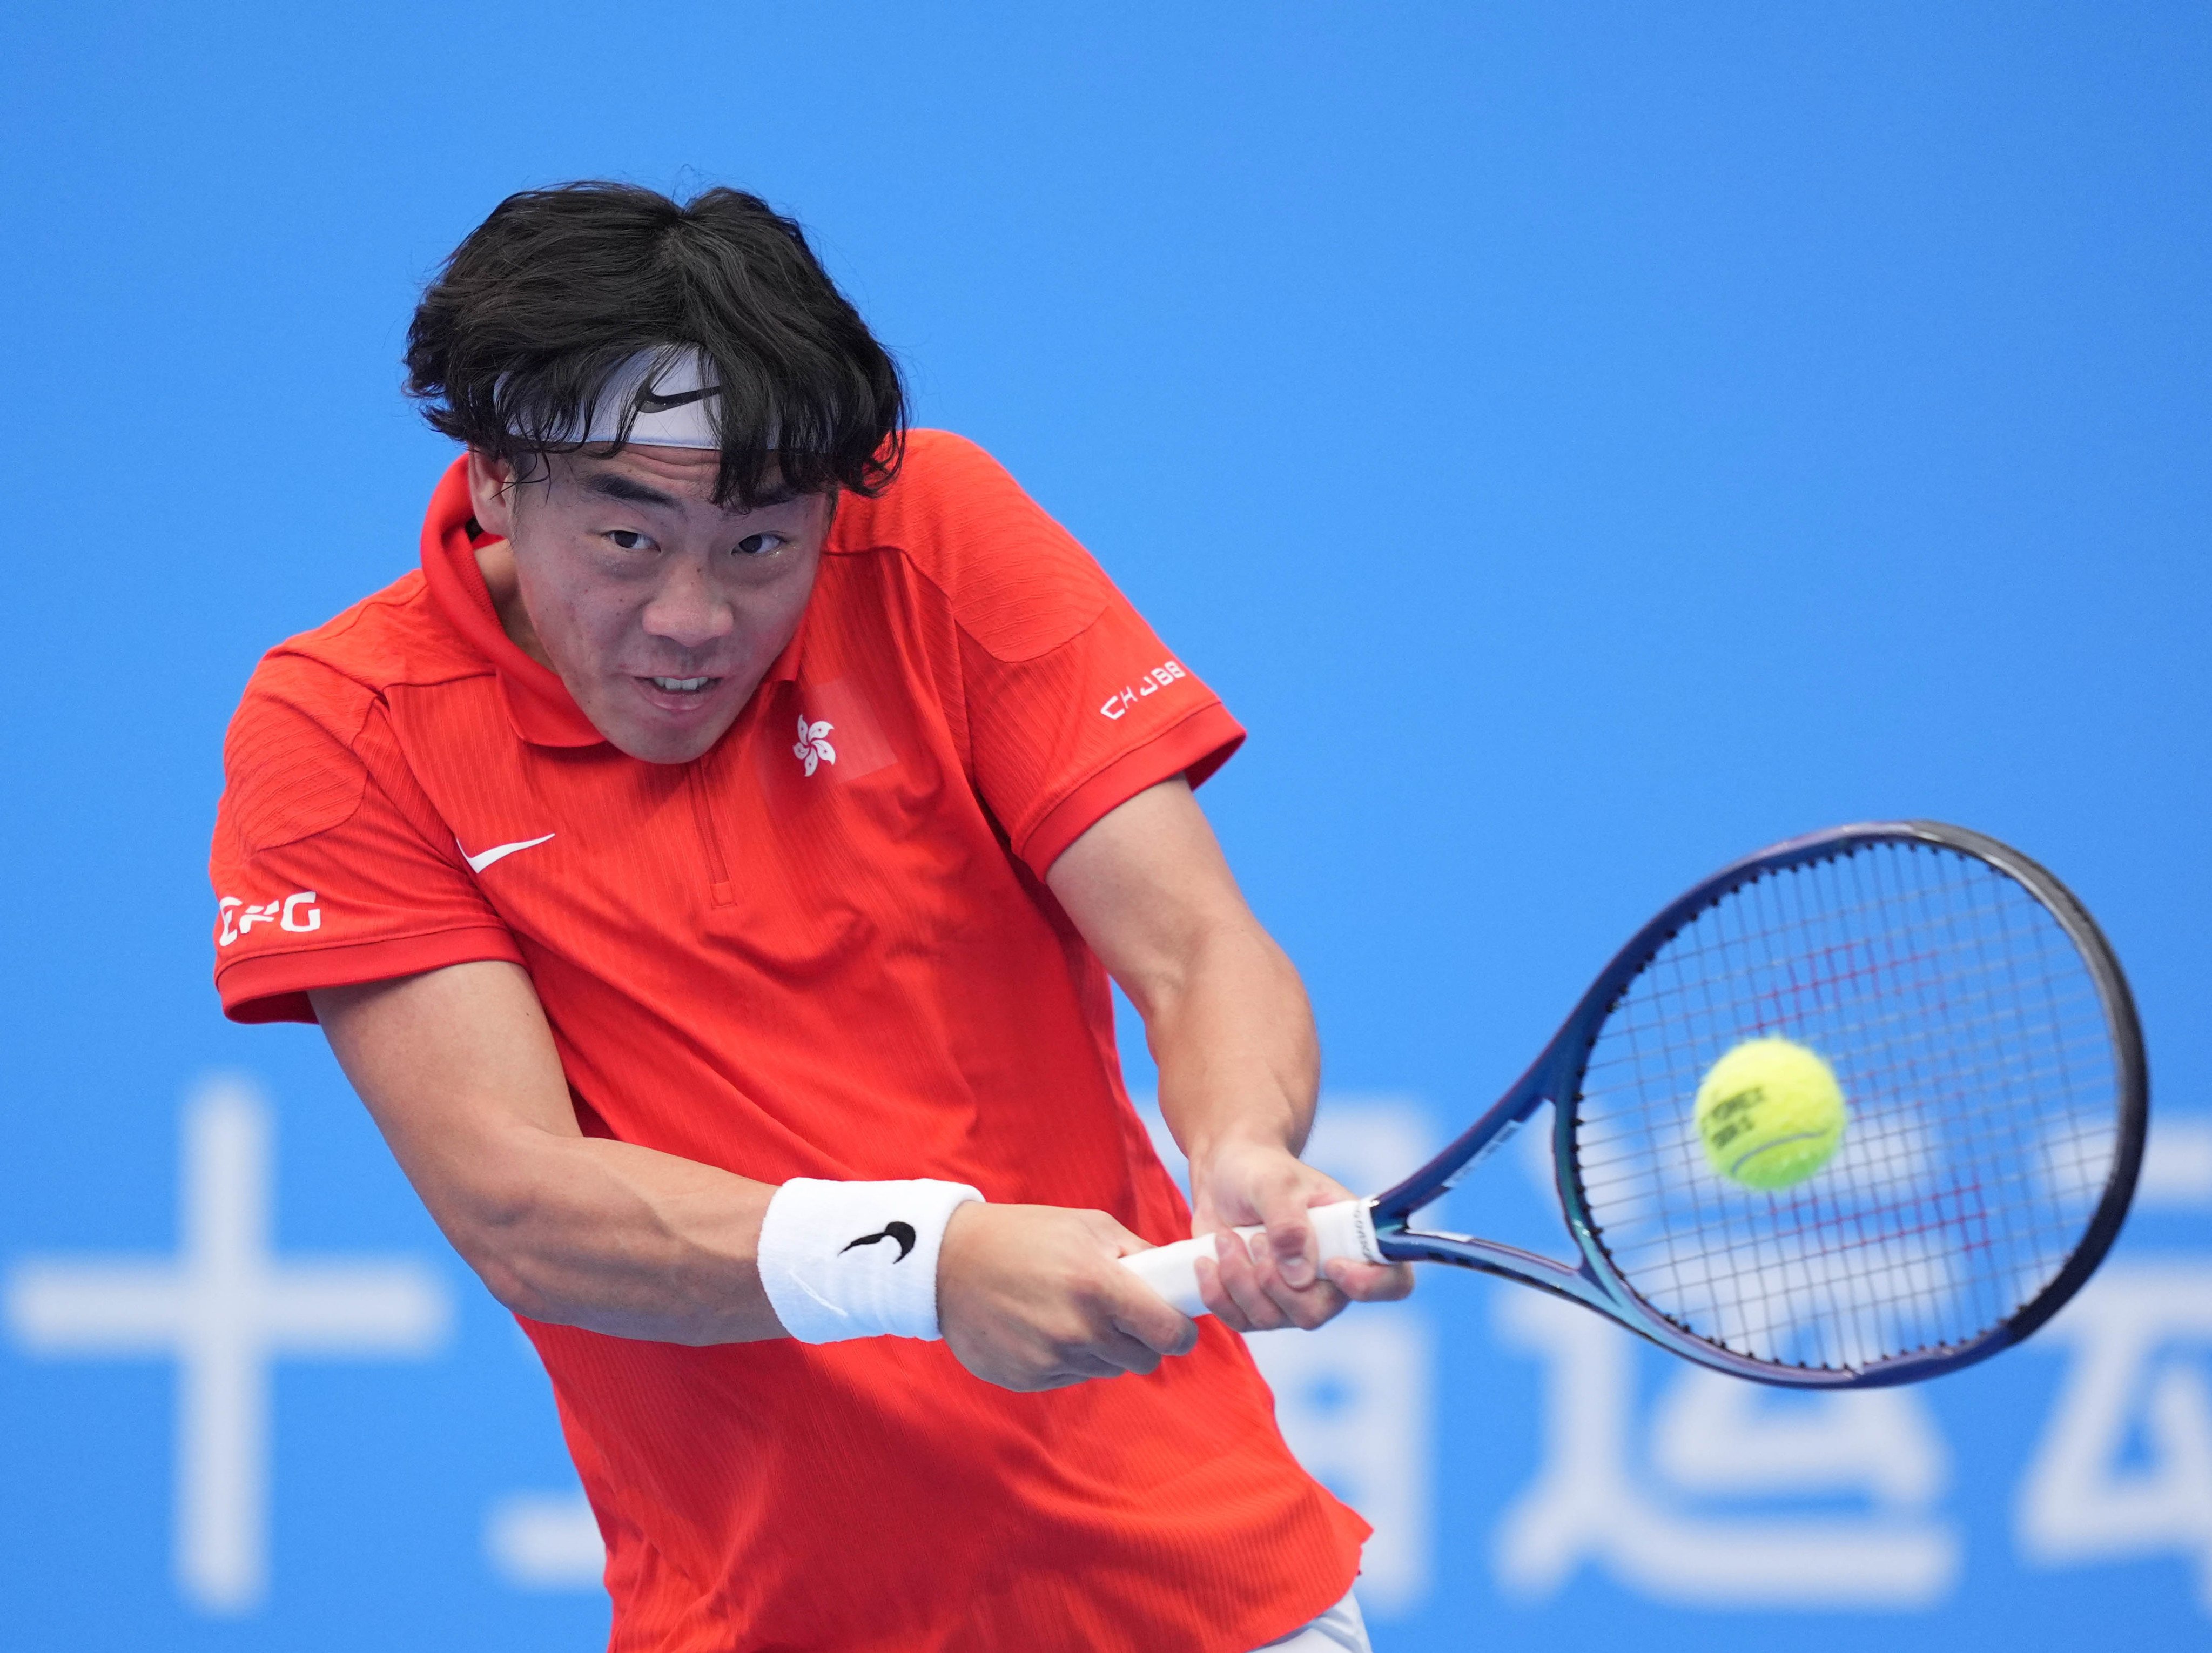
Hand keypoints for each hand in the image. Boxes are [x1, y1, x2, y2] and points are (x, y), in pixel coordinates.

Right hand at [936, 1202, 1199, 1391]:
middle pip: (1143, 1359)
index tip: (1176, 1323)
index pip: (1169, 1334)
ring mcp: (1051, 1360)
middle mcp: (1078, 1331)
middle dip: (1141, 1339)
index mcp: (1099, 1287)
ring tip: (1071, 1311)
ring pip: (1107, 1369)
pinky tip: (1043, 1327)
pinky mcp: (1028, 1380)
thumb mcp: (1088, 1226)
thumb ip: (1139, 1254)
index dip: (1181, 1330)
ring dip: (1102, 1348)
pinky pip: (1071, 1377)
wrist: (946, 1262)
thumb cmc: (1023, 1235)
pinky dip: (1068, 1358)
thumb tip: (1174, 1278)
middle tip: (1120, 1313)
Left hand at [1188, 1136, 1414, 1332]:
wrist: (1222, 1174)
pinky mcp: (1257, 1303)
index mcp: (1353, 1238)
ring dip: (1240, 1281)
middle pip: (1317, 1312)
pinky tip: (1206, 1263)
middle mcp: (1330, 1275)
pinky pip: (1241, 1321)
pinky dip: (1219, 1295)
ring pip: (1273, 1319)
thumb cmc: (1258, 1169)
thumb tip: (1299, 1276)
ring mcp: (1293, 1294)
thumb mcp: (1273, 1182)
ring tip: (1225, 1240)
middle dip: (1274, 1283)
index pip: (1393, 1281)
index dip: (1369, 1285)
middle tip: (1253, 1239)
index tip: (1332, 1265)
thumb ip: (1288, 1222)